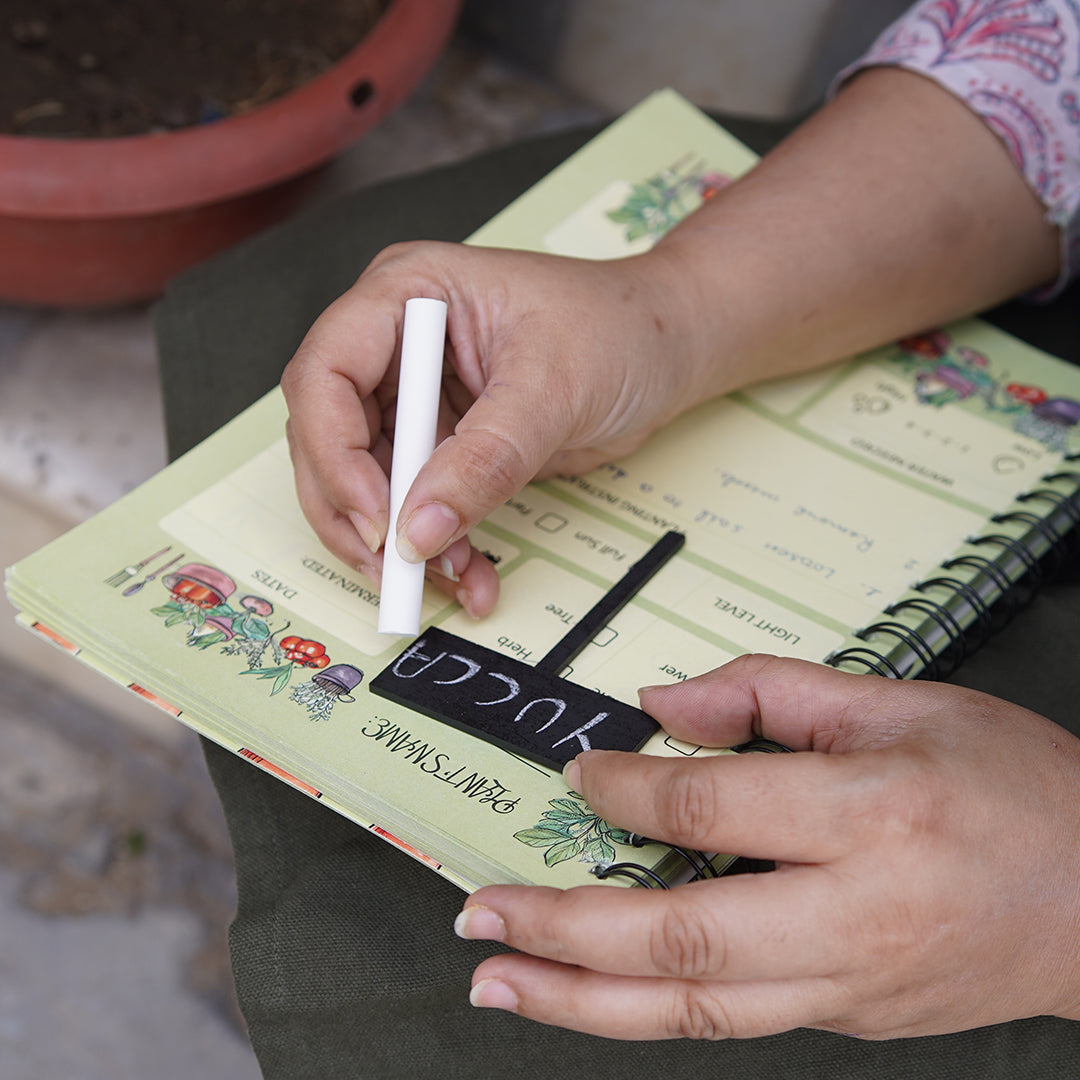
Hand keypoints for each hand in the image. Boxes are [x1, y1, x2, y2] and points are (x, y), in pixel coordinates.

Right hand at [281, 240, 711, 616]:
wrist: (666, 353)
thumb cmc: (619, 329)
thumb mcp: (553, 388)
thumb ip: (485, 458)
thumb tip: (420, 529)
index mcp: (407, 293)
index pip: (326, 371)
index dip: (334, 450)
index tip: (378, 517)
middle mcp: (394, 344)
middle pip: (327, 435)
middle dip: (356, 511)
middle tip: (395, 569)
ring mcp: (414, 397)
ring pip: (364, 482)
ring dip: (398, 542)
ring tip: (448, 578)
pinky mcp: (440, 443)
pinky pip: (415, 505)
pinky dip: (436, 547)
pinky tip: (472, 575)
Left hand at [454, 655, 1079, 1038]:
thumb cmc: (1012, 785)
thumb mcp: (903, 701)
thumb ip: (770, 695)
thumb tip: (663, 706)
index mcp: (874, 813)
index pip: (713, 809)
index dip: (628, 789)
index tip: (578, 772)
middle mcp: (857, 912)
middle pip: (681, 936)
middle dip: (563, 930)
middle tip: (481, 911)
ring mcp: (850, 982)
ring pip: (693, 1008)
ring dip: (581, 1001)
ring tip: (498, 982)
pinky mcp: (848, 1015)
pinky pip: (730, 1017)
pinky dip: (648, 1008)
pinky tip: (591, 994)